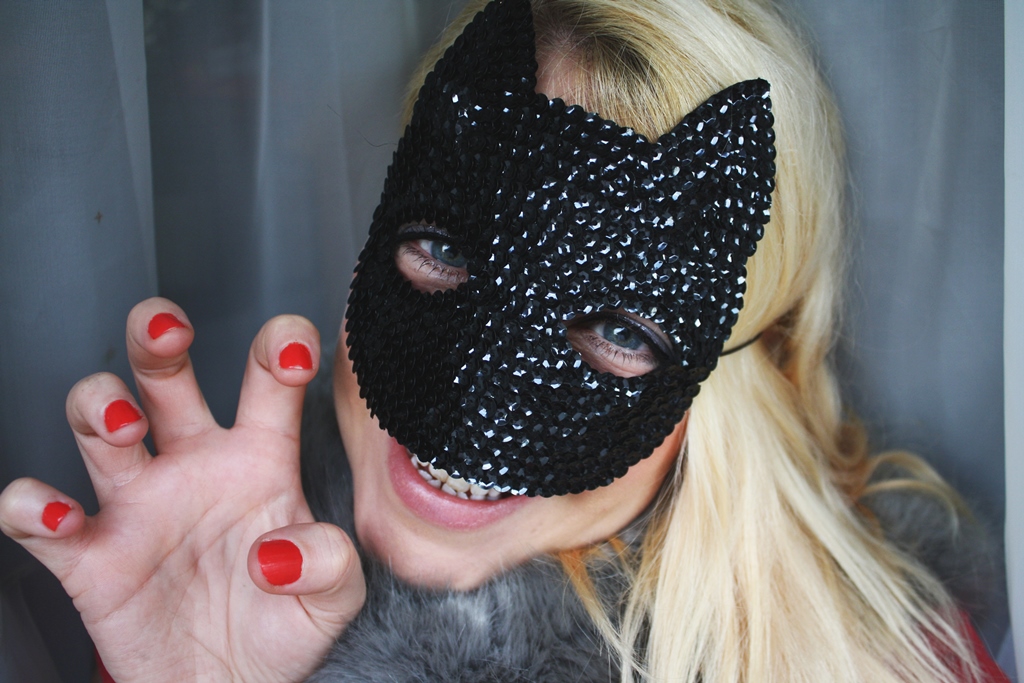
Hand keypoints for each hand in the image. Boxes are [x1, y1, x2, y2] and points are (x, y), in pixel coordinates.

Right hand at [0, 298, 364, 681]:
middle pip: (163, 375)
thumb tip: (278, 551)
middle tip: (168, 329)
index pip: (269, 383)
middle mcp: (194, 465)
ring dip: (99, 407)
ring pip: (99, 424)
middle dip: (157, 338)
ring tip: (125, 424)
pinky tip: (58, 513)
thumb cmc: (284, 627)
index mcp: (260, 459)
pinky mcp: (90, 556)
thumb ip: (331, 565)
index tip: (290, 344)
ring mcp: (139, 504)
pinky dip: (35, 508)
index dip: (279, 347)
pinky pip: (42, 520)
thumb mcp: (334, 599)